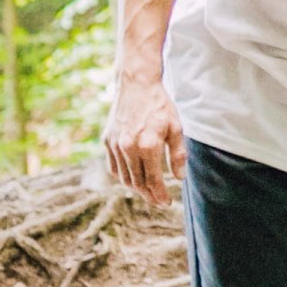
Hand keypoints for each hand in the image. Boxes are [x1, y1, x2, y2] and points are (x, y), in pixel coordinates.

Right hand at [102, 73, 184, 199]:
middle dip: (149, 196)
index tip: (167, 203)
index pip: (154, 180)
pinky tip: (133, 177)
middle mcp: (129, 147)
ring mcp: (116, 144)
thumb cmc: (159, 105)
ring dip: (136, 189)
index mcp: (148, 145)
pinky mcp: (107, 140)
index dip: (160, 195)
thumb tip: (179, 178)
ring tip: (148, 192)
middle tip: (158, 201)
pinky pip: (113, 167)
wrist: (136, 84)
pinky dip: (123, 176)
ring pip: (124, 178)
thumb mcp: (176, 127)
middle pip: (138, 183)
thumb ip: (178, 154)